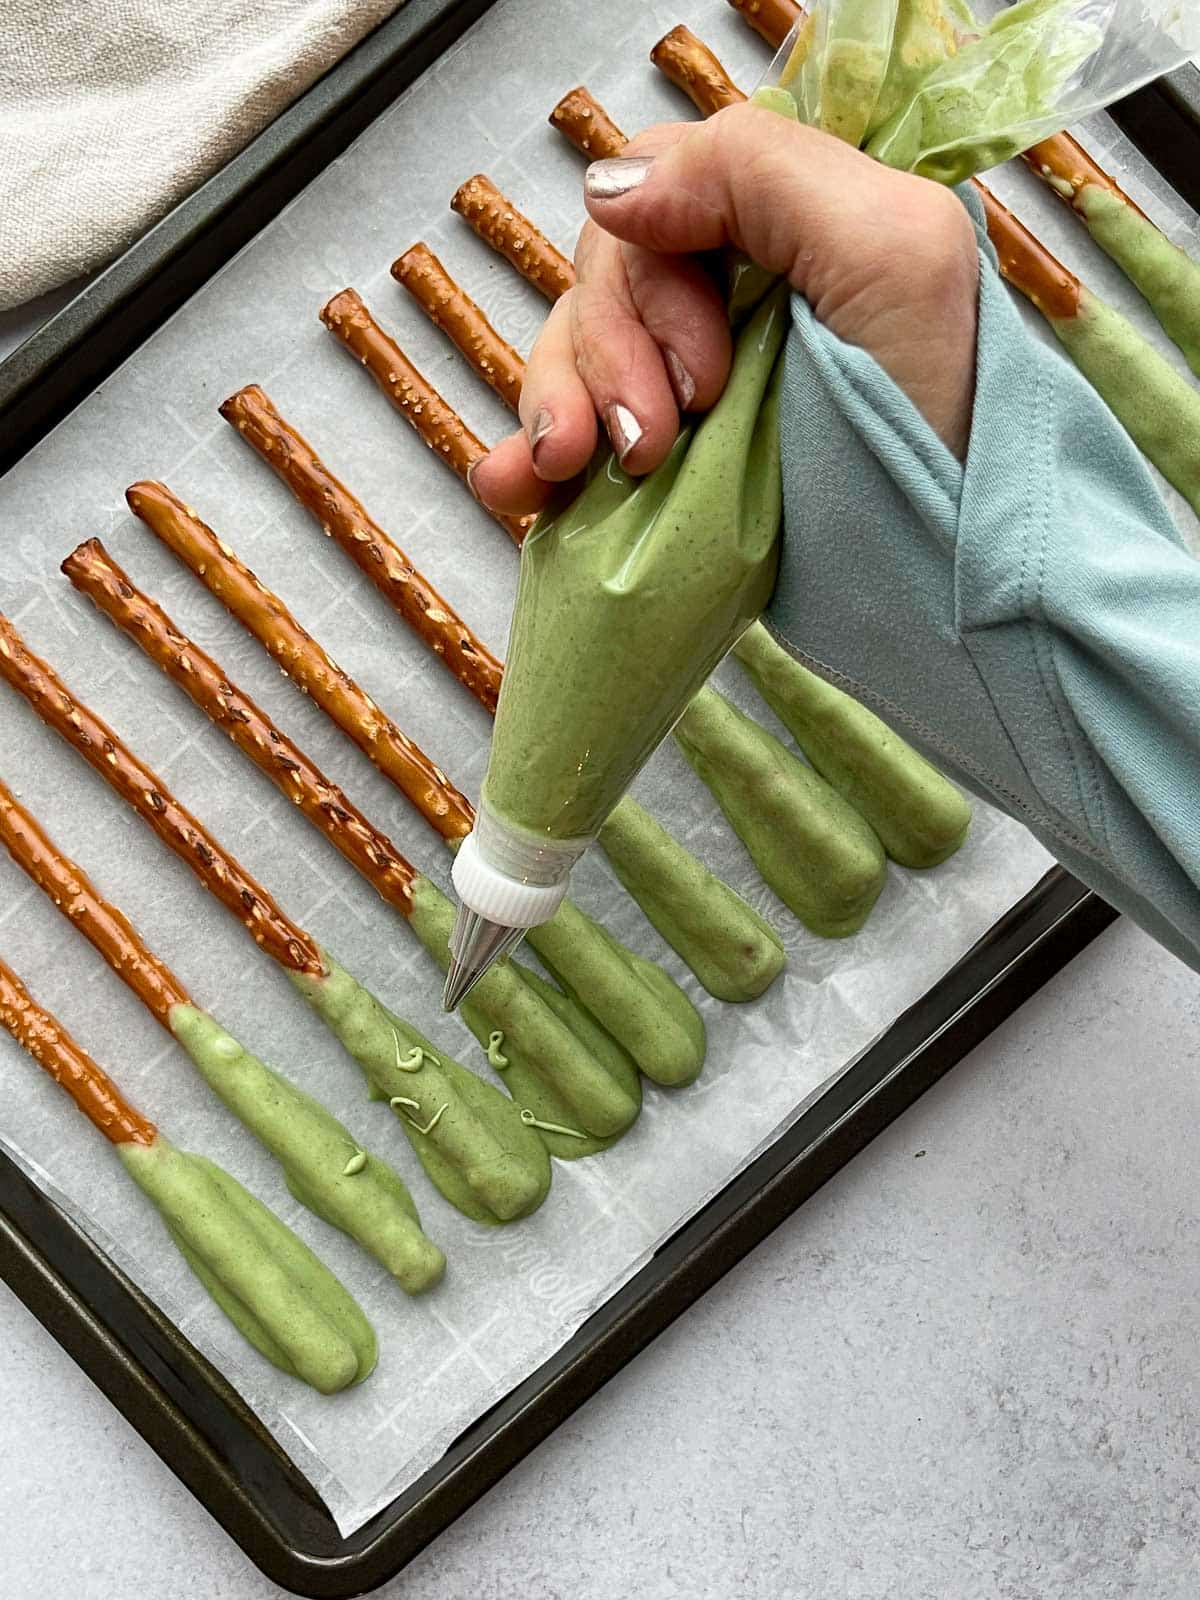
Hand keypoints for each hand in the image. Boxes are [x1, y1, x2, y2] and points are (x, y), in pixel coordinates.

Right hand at [470, 102, 979, 516]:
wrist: (951, 594)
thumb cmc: (946, 429)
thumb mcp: (892, 251)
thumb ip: (756, 174)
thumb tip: (612, 187)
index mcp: (791, 227)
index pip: (660, 193)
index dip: (654, 276)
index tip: (704, 375)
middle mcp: (737, 298)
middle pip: (606, 277)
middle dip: (609, 358)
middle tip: (651, 442)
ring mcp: (696, 389)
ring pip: (572, 354)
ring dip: (552, 406)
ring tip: (566, 469)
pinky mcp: (670, 469)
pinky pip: (563, 439)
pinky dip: (523, 461)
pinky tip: (514, 487)